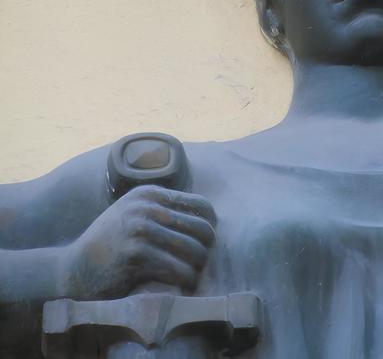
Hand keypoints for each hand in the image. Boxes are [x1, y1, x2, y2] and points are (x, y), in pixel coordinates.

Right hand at [59, 185, 216, 298]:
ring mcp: (140, 231)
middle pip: (202, 230)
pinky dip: (185, 283)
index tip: (202, 244)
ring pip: (195, 252)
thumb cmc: (111, 244)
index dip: (209, 227)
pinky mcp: (136, 257)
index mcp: (150, 195)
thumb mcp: (134, 214)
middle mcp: (146, 208)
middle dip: (204, 252)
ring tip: (189, 279)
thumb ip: (165, 211)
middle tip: (196, 266)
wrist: (71, 269)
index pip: (202, 206)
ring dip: (196, 270)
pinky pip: (180, 271)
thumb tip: (210, 220)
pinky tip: (180, 288)